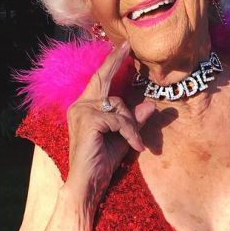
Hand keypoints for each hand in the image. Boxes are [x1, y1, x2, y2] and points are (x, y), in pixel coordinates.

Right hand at [66, 41, 155, 196]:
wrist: (88, 184)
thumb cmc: (101, 163)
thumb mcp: (123, 138)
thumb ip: (134, 121)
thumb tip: (150, 104)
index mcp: (84, 107)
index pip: (99, 80)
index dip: (111, 63)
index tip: (123, 47)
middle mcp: (79, 106)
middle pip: (104, 81)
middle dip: (115, 62)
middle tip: (128, 46)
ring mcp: (82, 112)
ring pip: (119, 106)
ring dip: (132, 125)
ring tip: (135, 144)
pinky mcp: (89, 121)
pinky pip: (119, 120)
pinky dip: (130, 133)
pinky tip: (134, 147)